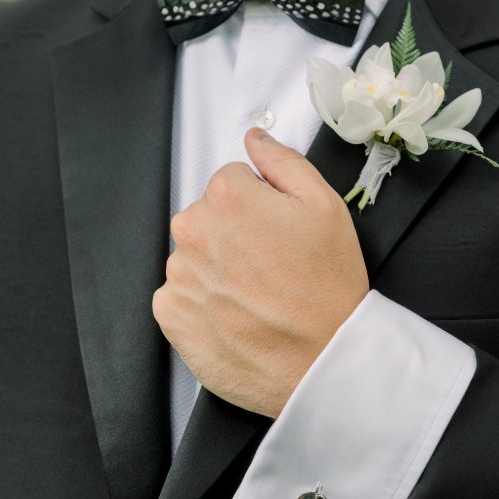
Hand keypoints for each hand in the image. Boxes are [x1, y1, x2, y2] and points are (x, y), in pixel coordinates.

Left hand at [153, 128, 369, 416]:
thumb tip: (255, 137)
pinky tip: (237, 317)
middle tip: (272, 268)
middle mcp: (193, 229)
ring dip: (218, 271)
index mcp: (228, 196)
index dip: (261, 206)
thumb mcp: (326, 206)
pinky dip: (203, 304)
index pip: (232, 182)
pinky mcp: (170, 314)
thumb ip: (283, 161)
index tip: (279, 235)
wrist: (323, 361)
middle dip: (234, 235)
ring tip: (258, 297)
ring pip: (194, 257)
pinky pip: (180, 296)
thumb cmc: (328, 286)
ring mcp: (178, 274)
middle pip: (208, 217)